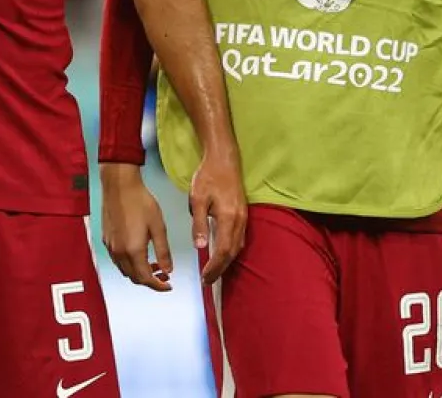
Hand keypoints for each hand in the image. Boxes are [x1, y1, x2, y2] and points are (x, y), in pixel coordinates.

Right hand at [101, 164, 172, 291]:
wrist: (119, 186)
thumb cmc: (141, 202)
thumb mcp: (158, 227)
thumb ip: (163, 252)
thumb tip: (168, 270)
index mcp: (133, 251)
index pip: (146, 279)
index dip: (158, 286)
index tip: (168, 285)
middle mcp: (119, 252)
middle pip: (134, 277)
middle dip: (150, 280)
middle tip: (164, 275)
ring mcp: (110, 246)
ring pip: (125, 270)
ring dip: (139, 272)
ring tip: (153, 264)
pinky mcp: (106, 239)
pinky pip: (118, 260)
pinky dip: (129, 263)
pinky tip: (138, 253)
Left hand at [190, 148, 246, 283]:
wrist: (224, 158)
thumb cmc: (208, 176)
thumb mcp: (197, 198)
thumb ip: (199, 224)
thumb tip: (201, 247)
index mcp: (228, 217)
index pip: (223, 250)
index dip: (215, 266)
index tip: (205, 278)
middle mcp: (239, 220)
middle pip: (232, 252)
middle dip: (220, 269)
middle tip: (208, 282)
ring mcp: (243, 217)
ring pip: (238, 246)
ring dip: (226, 261)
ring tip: (214, 272)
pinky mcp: (243, 214)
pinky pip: (239, 238)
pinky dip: (231, 250)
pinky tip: (223, 254)